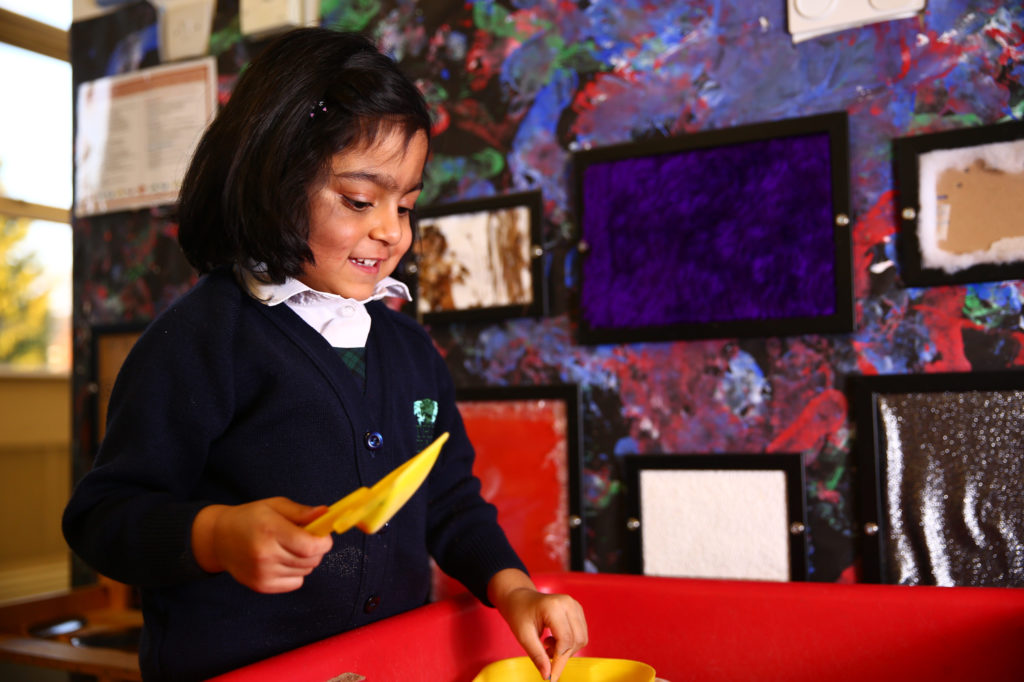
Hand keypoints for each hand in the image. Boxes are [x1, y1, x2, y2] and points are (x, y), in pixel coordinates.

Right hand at [191, 497, 332, 592]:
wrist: (219, 539)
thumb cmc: (250, 518)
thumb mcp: (275, 506)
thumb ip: (301, 511)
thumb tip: (326, 514)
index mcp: (270, 530)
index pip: (309, 546)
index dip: (324, 542)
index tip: (324, 536)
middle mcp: (265, 554)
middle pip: (311, 560)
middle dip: (316, 549)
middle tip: (306, 539)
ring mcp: (262, 573)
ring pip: (305, 571)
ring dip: (305, 560)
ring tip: (289, 548)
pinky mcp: (261, 586)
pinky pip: (295, 583)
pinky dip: (295, 573)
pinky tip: (282, 560)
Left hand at [488, 569, 588, 680]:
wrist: (520, 597)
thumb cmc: (519, 613)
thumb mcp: (523, 635)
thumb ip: (537, 655)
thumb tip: (548, 675)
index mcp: (554, 607)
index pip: (565, 640)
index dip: (559, 661)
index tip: (552, 677)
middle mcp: (568, 604)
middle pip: (576, 640)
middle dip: (562, 655)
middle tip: (545, 655)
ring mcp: (574, 605)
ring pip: (581, 638)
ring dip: (566, 649)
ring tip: (547, 644)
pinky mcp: (577, 610)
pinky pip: (580, 633)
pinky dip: (569, 643)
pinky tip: (554, 639)